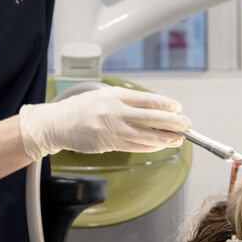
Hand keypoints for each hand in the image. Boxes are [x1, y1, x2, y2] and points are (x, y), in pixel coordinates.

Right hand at [19, 86, 190, 160]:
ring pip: (144, 135)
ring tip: (177, 139)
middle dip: (172, 122)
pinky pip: (133, 146)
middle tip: (187, 125)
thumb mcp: (104, 96)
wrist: (55, 123)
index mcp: (114, 95)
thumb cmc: (82, 109)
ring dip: (164, 138)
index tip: (178, 108)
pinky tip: (159, 145)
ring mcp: (109, 128)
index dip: (166, 105)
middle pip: (150, 117)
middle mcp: (113, 110)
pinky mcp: (105, 143)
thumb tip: (157, 109)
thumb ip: (127, 102)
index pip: (147, 99)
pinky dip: (149, 146)